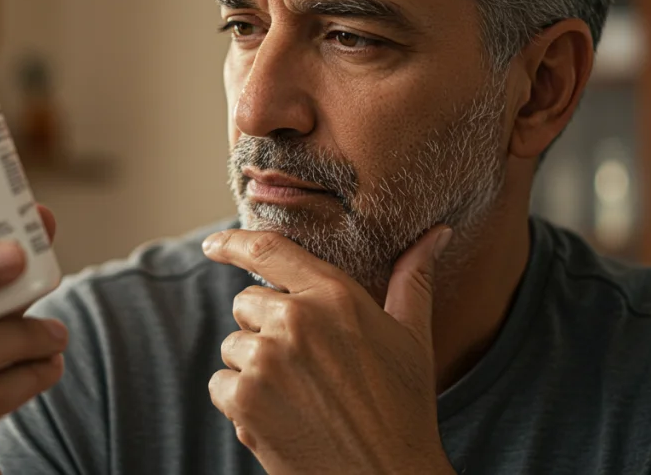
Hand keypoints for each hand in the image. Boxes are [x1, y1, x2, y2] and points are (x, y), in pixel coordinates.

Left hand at [203, 227, 456, 474]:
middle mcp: (296, 319)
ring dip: (253, 367)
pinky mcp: (244, 399)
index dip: (233, 241)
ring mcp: (267, 359)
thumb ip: (412, 278)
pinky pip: (220, 384)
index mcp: (335, 296)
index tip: (213, 244)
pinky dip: (240, 402)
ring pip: (233, 346)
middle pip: (246, 303)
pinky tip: (281, 417)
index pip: (269, 250)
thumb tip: (437, 233)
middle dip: (264, 328)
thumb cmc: (404, 408)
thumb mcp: (412, 337)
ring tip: (298, 396)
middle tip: (305, 366)